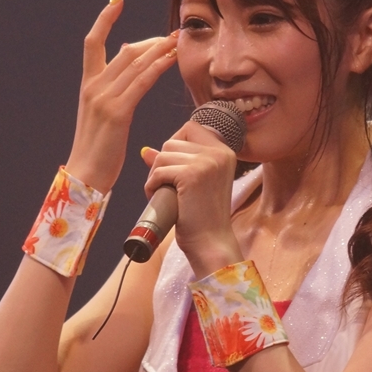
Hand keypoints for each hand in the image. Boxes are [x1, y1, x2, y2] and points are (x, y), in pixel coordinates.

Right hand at [65, 0, 179, 192]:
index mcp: (88, 86)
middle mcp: (94, 87)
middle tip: (173, 35)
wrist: (85, 177)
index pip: (93, 42)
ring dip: (160, 49)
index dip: (104, 18)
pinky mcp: (117, 112)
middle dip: (152, 41)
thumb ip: (114, 94)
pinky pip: (141, 82)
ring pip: (135, 62)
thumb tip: (128, 71)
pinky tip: (172, 59)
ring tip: (178, 41)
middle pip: (125, 51)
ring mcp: (104, 98)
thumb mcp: (102, 118)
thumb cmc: (98, 153)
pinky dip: (158, 67)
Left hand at [142, 121, 242, 276]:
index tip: (174, 169)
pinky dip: (152, 185)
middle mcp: (220, 153)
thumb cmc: (201, 217)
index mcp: (224, 152)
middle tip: (165, 185)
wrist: (210, 243)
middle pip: (173, 140)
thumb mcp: (191, 183)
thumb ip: (174, 163)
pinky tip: (159, 197)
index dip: (175, 145)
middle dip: (162, 162)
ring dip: (155, 174)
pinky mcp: (193, 175)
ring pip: (163, 154)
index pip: (190, 128)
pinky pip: (159, 170)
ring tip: (163, 193)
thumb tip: (146, 151)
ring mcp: (208, 162)